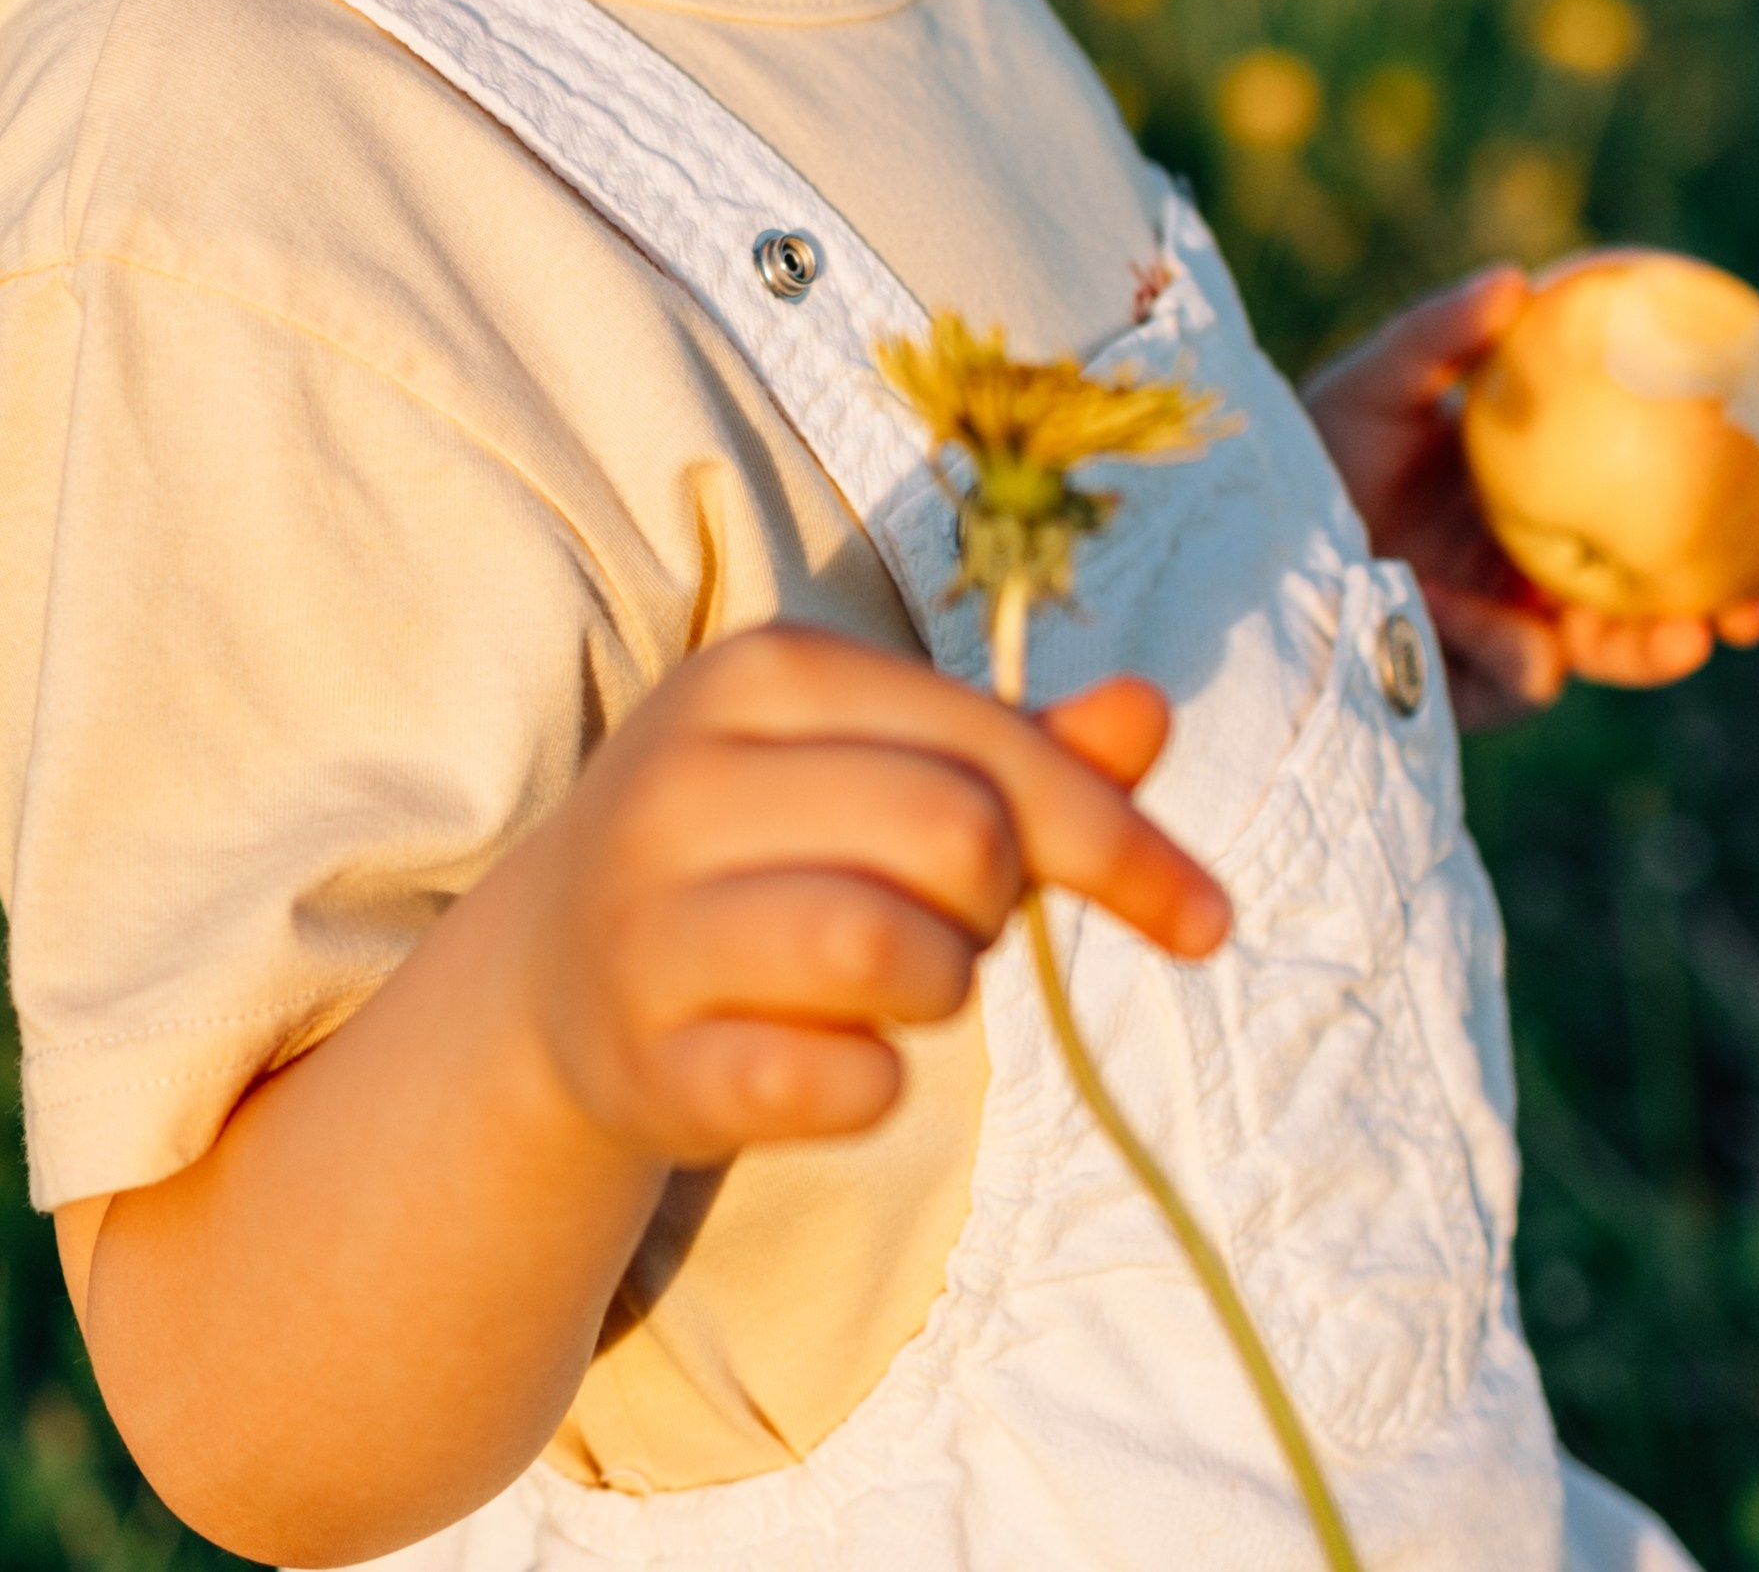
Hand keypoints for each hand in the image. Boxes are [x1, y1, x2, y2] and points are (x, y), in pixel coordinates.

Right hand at [514, 624, 1229, 1164]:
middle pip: (955, 839)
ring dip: (939, 991)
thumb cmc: (763, 848)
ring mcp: (648, 921)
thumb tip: (1153, 710)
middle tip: (952, 930)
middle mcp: (686, 776)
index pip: (992, 747)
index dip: (1121, 839)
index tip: (1206, 919)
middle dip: (996, 906)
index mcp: (761, 671)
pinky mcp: (647, 1059)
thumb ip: (1019, 750)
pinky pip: (836, 1086)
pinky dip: (876, 1089)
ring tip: (896, 987)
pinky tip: (840, 1064)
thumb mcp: (877, 768)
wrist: (552, 977)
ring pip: (892, 955)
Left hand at [1301, 268, 1758, 731]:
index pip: (1645, 510)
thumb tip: (1518, 277)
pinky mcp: (1466, 691)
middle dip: (1714, 612)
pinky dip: (1497, 642)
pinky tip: (1456, 609)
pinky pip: (1512, 674)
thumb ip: (1439, 335)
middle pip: (1651, 600)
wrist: (1236, 541)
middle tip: (1750, 606)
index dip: (1708, 514)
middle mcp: (1535, 569)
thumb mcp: (1372, 384)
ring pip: (1604, 653)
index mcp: (1537, 495)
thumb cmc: (1308, 450)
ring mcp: (1506, 633)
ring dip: (1650, 651)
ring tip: (1686, 635)